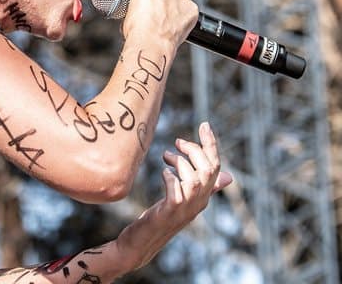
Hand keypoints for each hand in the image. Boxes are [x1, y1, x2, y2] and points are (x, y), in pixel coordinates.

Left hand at [120, 122, 232, 271]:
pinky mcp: (169, 213)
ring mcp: (185, 209)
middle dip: (194, 150)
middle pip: (208, 170)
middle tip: (177, 142)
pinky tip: (162, 173)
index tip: (204, 125)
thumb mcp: (184, 200)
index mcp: (202, 197)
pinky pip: (176, 192)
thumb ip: (203, 187)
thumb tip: (228, 177)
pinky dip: (170, 177)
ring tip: (165, 156)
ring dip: (179, 162)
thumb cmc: (161, 218)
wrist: (140, 243)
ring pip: (194, 179)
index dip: (211, 145)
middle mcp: (198, 203)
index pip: (215, 168)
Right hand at [122, 0, 197, 48]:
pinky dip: (182, 15)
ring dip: (171, 4)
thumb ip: (135, 2)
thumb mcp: (127, 11)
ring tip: (164, 20)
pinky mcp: (192, 8)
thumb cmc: (137, 31)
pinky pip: (187, 8)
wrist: (151, 45)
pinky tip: (174, 24)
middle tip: (153, 11)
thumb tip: (138, 6)